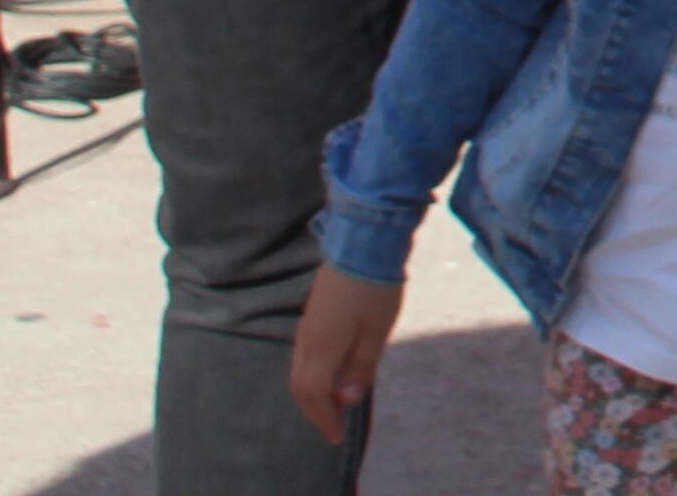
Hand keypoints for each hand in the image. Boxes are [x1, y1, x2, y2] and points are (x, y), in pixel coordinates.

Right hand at [289, 265, 403, 446]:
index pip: (312, 395)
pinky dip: (314, 373)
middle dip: (316, 410)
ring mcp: (307, 324)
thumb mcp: (377, 330)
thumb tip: (346, 400)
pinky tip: (333, 371)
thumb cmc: (375, 286)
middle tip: (334, 425)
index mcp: (322, 346)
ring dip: (314, 391)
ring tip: (336, 402)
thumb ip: (361, 366)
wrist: (363, 239)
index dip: (323, 419)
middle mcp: (306, 339)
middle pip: (301, 386)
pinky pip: (304, 354)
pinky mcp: (312, 313)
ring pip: (300, 370)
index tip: (336, 437)